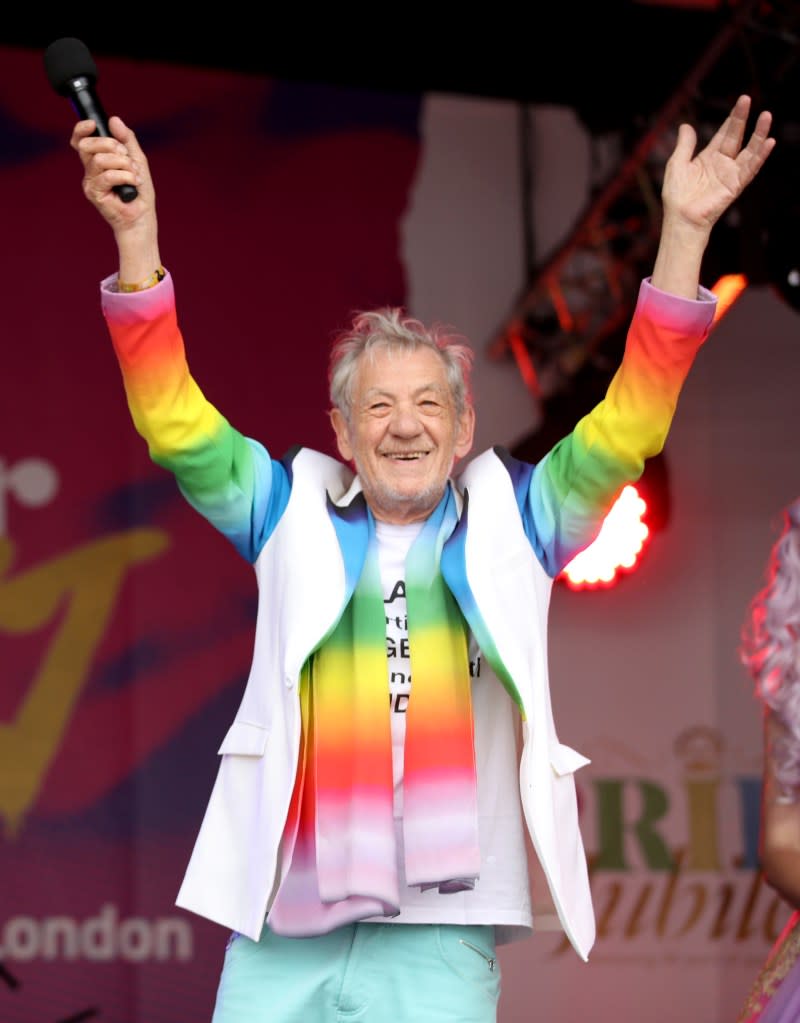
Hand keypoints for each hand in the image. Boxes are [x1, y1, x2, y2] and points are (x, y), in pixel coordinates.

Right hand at [70, 115, 155, 235]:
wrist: (142, 217)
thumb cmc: (139, 191)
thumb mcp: (137, 159)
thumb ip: (126, 139)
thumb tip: (114, 119)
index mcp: (98, 160)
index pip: (81, 141)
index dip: (82, 130)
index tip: (92, 124)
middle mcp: (90, 170)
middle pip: (87, 145)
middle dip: (110, 145)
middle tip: (126, 156)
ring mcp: (90, 181)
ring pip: (100, 159)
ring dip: (123, 164)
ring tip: (134, 174)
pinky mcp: (94, 193)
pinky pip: (107, 175)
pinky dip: (125, 176)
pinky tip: (134, 183)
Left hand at [661, 95, 774, 233]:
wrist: (680, 218)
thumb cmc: (677, 195)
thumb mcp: (677, 164)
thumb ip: (685, 145)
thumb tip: (686, 125)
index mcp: (709, 157)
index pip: (724, 133)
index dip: (733, 118)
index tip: (742, 101)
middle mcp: (723, 163)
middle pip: (736, 136)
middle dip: (742, 119)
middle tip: (748, 99)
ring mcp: (731, 174)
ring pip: (749, 150)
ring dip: (758, 134)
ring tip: (766, 116)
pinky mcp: (736, 185)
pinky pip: (751, 168)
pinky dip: (760, 156)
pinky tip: (769, 142)